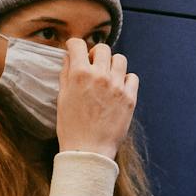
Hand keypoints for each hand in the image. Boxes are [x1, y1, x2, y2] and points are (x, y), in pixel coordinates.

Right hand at [55, 39, 137, 160]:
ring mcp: (117, 86)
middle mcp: (100, 76)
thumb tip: (70, 58)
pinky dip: (126, 79)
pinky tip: (118, 88)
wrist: (89, 151)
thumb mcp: (63, 97)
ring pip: (120, 59)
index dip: (74, 45)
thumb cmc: (72, 127)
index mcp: (80, 74)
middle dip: (95, 54)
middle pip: (102, 48)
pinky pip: (132, 77)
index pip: (78, 45)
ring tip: (107, 76)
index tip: (75, 50)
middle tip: (93, 65)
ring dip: (112, 64)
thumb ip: (66, 74)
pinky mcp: (130, 98)